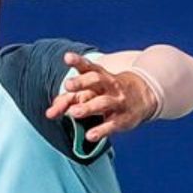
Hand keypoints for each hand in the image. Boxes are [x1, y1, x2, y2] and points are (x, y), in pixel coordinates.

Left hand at [44, 52, 158, 141]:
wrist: (143, 96)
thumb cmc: (107, 93)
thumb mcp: (91, 91)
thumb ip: (69, 100)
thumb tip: (49, 112)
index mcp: (100, 76)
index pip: (88, 67)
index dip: (77, 61)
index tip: (67, 57)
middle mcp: (109, 86)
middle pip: (95, 81)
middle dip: (81, 82)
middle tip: (67, 84)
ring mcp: (117, 102)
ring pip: (103, 103)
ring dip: (88, 107)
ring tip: (74, 112)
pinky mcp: (122, 119)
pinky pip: (111, 125)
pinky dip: (101, 130)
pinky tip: (89, 136)